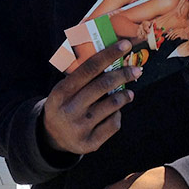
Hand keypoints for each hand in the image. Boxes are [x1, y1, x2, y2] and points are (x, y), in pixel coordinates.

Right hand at [42, 40, 139, 154]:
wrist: (52, 137)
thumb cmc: (65, 105)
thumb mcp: (64, 90)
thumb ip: (83, 76)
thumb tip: (113, 55)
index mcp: (61, 92)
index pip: (89, 68)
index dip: (109, 55)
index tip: (126, 45)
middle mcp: (69, 110)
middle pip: (103, 85)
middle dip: (123, 75)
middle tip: (136, 70)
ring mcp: (80, 128)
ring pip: (112, 105)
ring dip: (125, 96)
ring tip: (129, 93)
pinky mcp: (90, 143)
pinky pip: (113, 124)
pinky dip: (117, 115)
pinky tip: (114, 113)